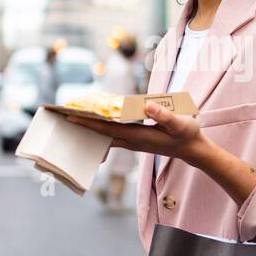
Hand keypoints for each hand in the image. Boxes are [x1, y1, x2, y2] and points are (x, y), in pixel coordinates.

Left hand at [62, 98, 206, 164]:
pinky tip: (96, 123)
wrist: (193, 150)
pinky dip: (102, 129)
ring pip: (106, 135)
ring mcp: (133, 141)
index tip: (70, 117)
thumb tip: (146, 106)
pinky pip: (113, 135)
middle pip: (101, 133)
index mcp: (138, 135)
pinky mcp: (136, 140)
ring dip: (90, 126)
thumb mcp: (180, 123)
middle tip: (62, 115)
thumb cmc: (187, 135)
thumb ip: (164, 115)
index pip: (107, 128)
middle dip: (82, 124)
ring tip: (73, 117)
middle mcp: (132, 140)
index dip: (88, 122)